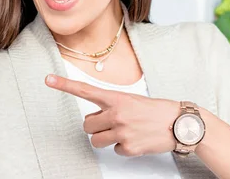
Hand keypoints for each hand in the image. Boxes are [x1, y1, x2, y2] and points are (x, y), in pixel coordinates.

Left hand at [45, 74, 179, 156]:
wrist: (181, 124)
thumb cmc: (159, 110)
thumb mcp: (134, 100)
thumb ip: (114, 105)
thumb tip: (98, 116)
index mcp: (118, 98)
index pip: (86, 90)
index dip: (65, 85)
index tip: (48, 80)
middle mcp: (117, 114)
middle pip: (87, 125)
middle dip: (94, 126)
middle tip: (110, 123)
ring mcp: (122, 132)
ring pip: (96, 141)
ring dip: (105, 138)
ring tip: (123, 132)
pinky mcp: (129, 148)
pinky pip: (115, 151)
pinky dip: (123, 148)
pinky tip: (136, 140)